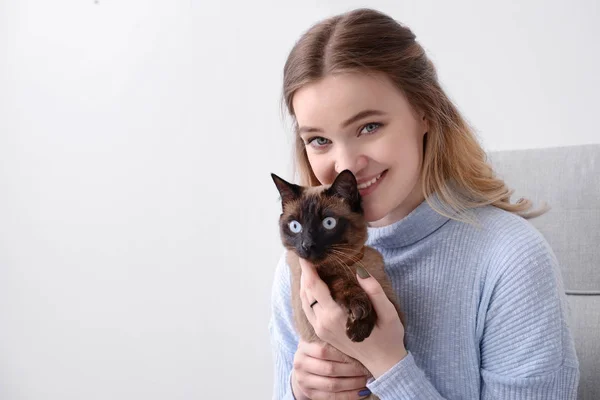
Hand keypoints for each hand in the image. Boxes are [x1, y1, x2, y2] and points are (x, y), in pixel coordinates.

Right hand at [291, 339, 372, 399]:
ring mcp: (304, 381)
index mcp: (303, 349)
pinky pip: (332, 397)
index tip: (359, 354)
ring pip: (332, 385)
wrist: (304, 368)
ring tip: (366, 380)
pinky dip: (348, 396)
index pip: (323, 351)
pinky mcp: (310, 394)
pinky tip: (360, 392)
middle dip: (351, 370)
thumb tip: (357, 338)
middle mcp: (300, 365)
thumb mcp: (319, 341)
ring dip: (352, 384)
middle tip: (366, 369)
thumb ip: (332, 339)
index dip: (342, 354)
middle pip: (329, 369)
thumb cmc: (317, 350)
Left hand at [299, 259, 407, 378]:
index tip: (306, 254)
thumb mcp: (388, 313)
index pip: (314, 287)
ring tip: (309, 267)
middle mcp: (323, 323)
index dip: (308, 269)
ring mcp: (321, 330)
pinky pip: (308, 310)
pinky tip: (313, 286)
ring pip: (304, 302)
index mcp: (335, 316)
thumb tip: (360, 270)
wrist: (384, 365)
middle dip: (305, 273)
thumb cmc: (388, 338)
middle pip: (306, 292)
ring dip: (305, 284)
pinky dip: (308, 295)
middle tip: (308, 256)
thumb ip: (374, 291)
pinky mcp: (322, 333)